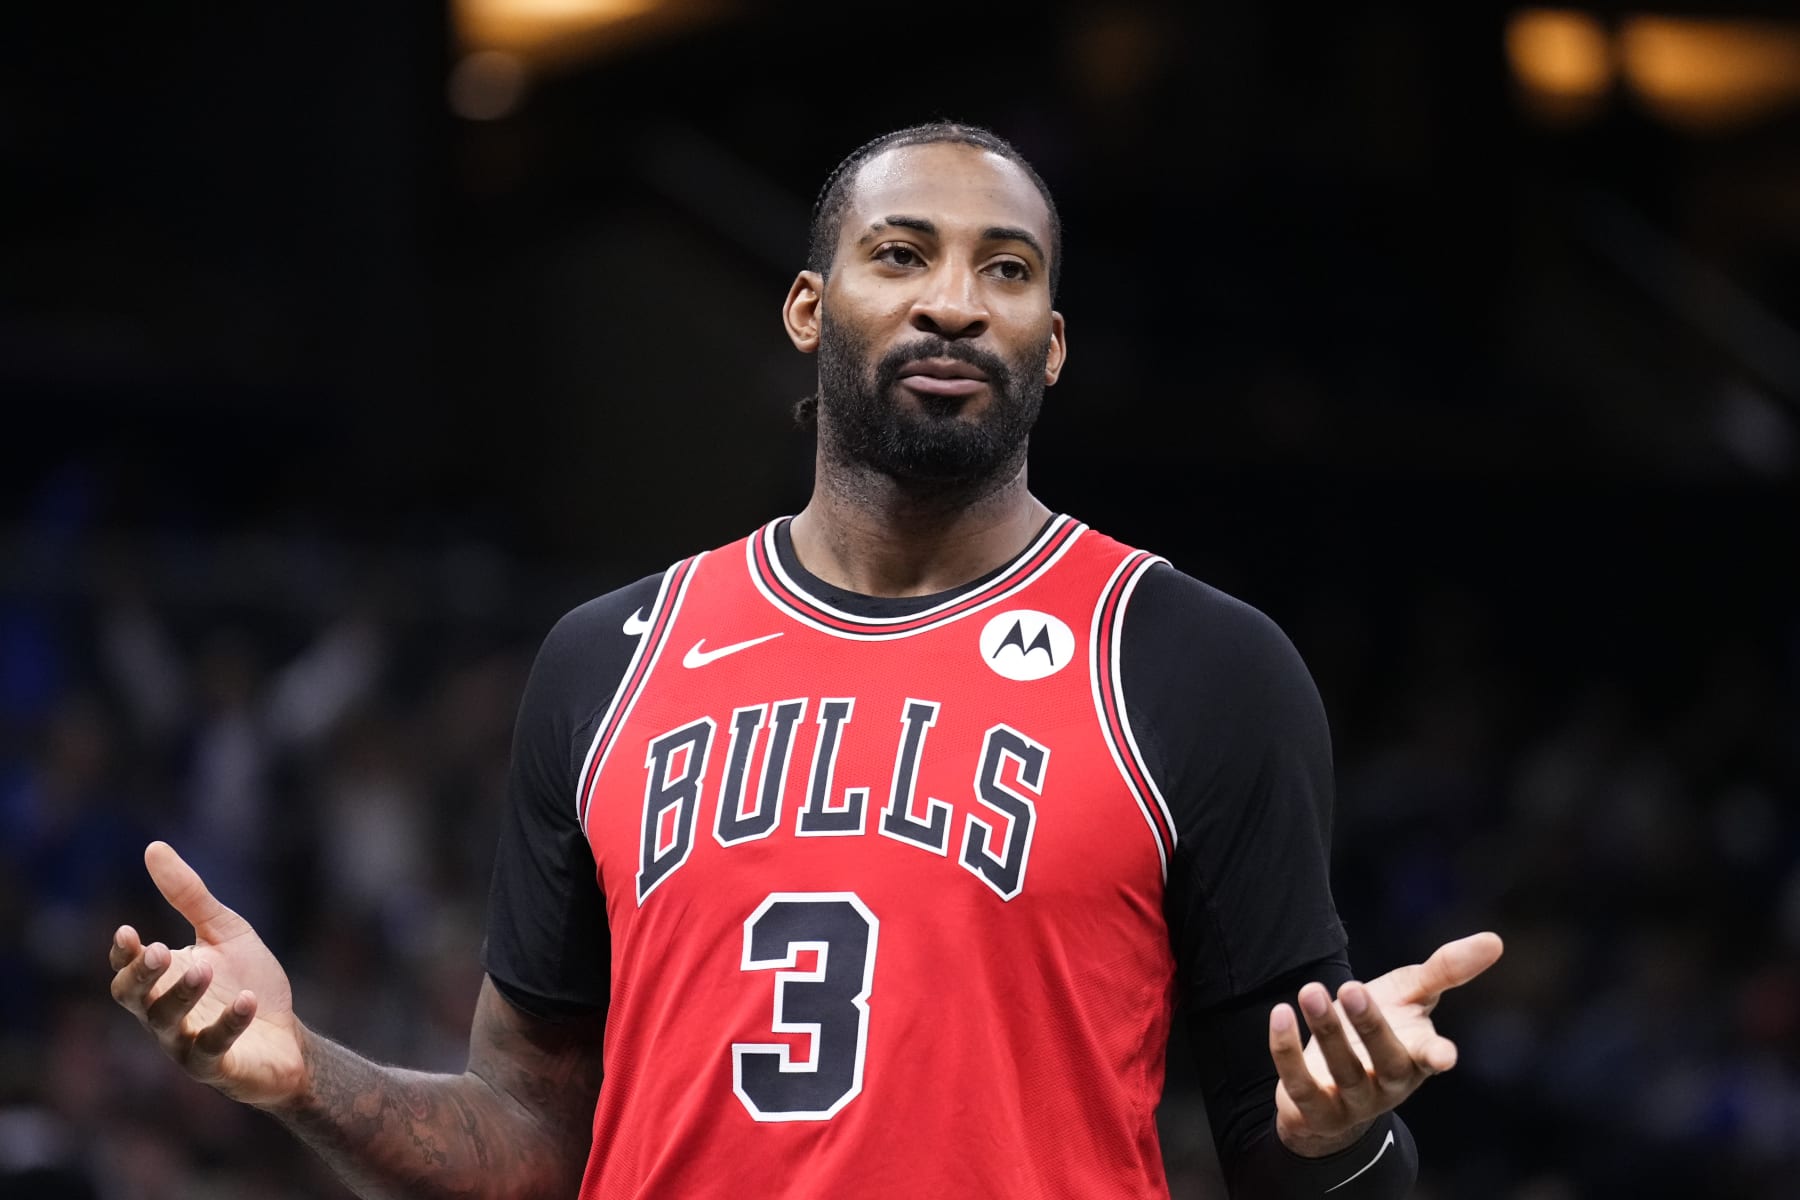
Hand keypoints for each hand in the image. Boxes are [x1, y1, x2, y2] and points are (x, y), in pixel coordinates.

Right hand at [107, 841, 308, 1107]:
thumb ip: (189, 896)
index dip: (124, 955)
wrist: (287, 1037)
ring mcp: (186, 1044)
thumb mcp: (223, 932)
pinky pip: (212, 1048)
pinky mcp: (217, 1066)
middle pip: (135, 998)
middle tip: (160, 950)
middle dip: (143, 975)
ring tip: (202, 969)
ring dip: (183, 996)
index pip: (127, 970)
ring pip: (168, 1024)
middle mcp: (164, 1015)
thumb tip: (153, 847)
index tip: (129, 932)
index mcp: (162, 982)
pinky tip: (246, 1000)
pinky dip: (228, 1024)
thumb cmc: (248, 982)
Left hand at [1268, 931, 1503, 1155]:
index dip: (1437, 1057)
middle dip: (1369, 1025)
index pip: (1431, 1058)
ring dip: (1326, 1031)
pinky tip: (1280, 1014)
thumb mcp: (1412, 996)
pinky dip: (1286, 1052)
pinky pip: (1300, 1084)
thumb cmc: (1382, 1029)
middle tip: (1351, 987)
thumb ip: (1447, 970)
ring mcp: (1354, 1101)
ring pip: (1342, 1070)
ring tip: (1310, 990)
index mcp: (1417, 1055)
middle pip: (1385, 1059)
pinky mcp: (1315, 1110)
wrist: (1333, 1085)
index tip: (1446, 1056)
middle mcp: (1390, 1083)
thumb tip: (1496, 940)